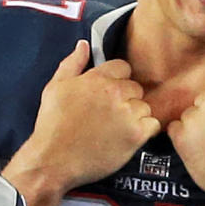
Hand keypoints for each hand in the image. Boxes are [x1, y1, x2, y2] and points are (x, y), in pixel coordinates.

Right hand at [16, 40, 161, 193]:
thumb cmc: (51, 126)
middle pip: (136, 88)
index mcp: (97, 78)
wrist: (53, 160)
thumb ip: (72, 64)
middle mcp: (115, 92)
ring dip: (135, 117)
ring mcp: (127, 113)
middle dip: (126, 100)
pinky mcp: (135, 135)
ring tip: (116, 130)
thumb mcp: (54, 88)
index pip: (123, 68)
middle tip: (111, 117)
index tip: (109, 96)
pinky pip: (153, 125)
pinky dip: (144, 132)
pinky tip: (128, 138)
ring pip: (145, 107)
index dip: (117, 82)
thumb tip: (84, 45)